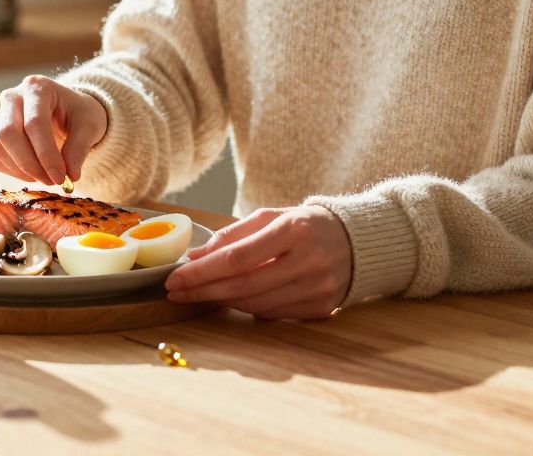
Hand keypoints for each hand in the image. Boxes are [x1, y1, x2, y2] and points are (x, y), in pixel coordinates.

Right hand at [0, 75, 107, 184]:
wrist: (68, 112)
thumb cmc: (79, 114)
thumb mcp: (89, 127)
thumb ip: (78, 149)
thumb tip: (70, 176)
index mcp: (37, 87)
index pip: (34, 123)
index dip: (46, 154)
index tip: (60, 177)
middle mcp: (12, 97)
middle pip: (8, 132)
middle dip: (29, 163)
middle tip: (52, 180)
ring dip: (21, 170)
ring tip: (47, 177)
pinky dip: (13, 172)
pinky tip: (34, 174)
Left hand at [164, 206, 351, 319]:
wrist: (357, 241)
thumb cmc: (305, 225)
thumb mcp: (270, 217)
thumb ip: (232, 235)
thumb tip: (194, 257)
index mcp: (294, 230)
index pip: (237, 258)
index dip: (202, 272)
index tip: (175, 277)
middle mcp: (308, 261)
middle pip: (243, 286)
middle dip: (203, 291)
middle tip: (175, 292)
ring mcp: (318, 288)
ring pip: (255, 304)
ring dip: (220, 301)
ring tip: (197, 294)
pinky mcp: (321, 308)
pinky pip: (273, 314)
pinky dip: (246, 308)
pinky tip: (229, 299)